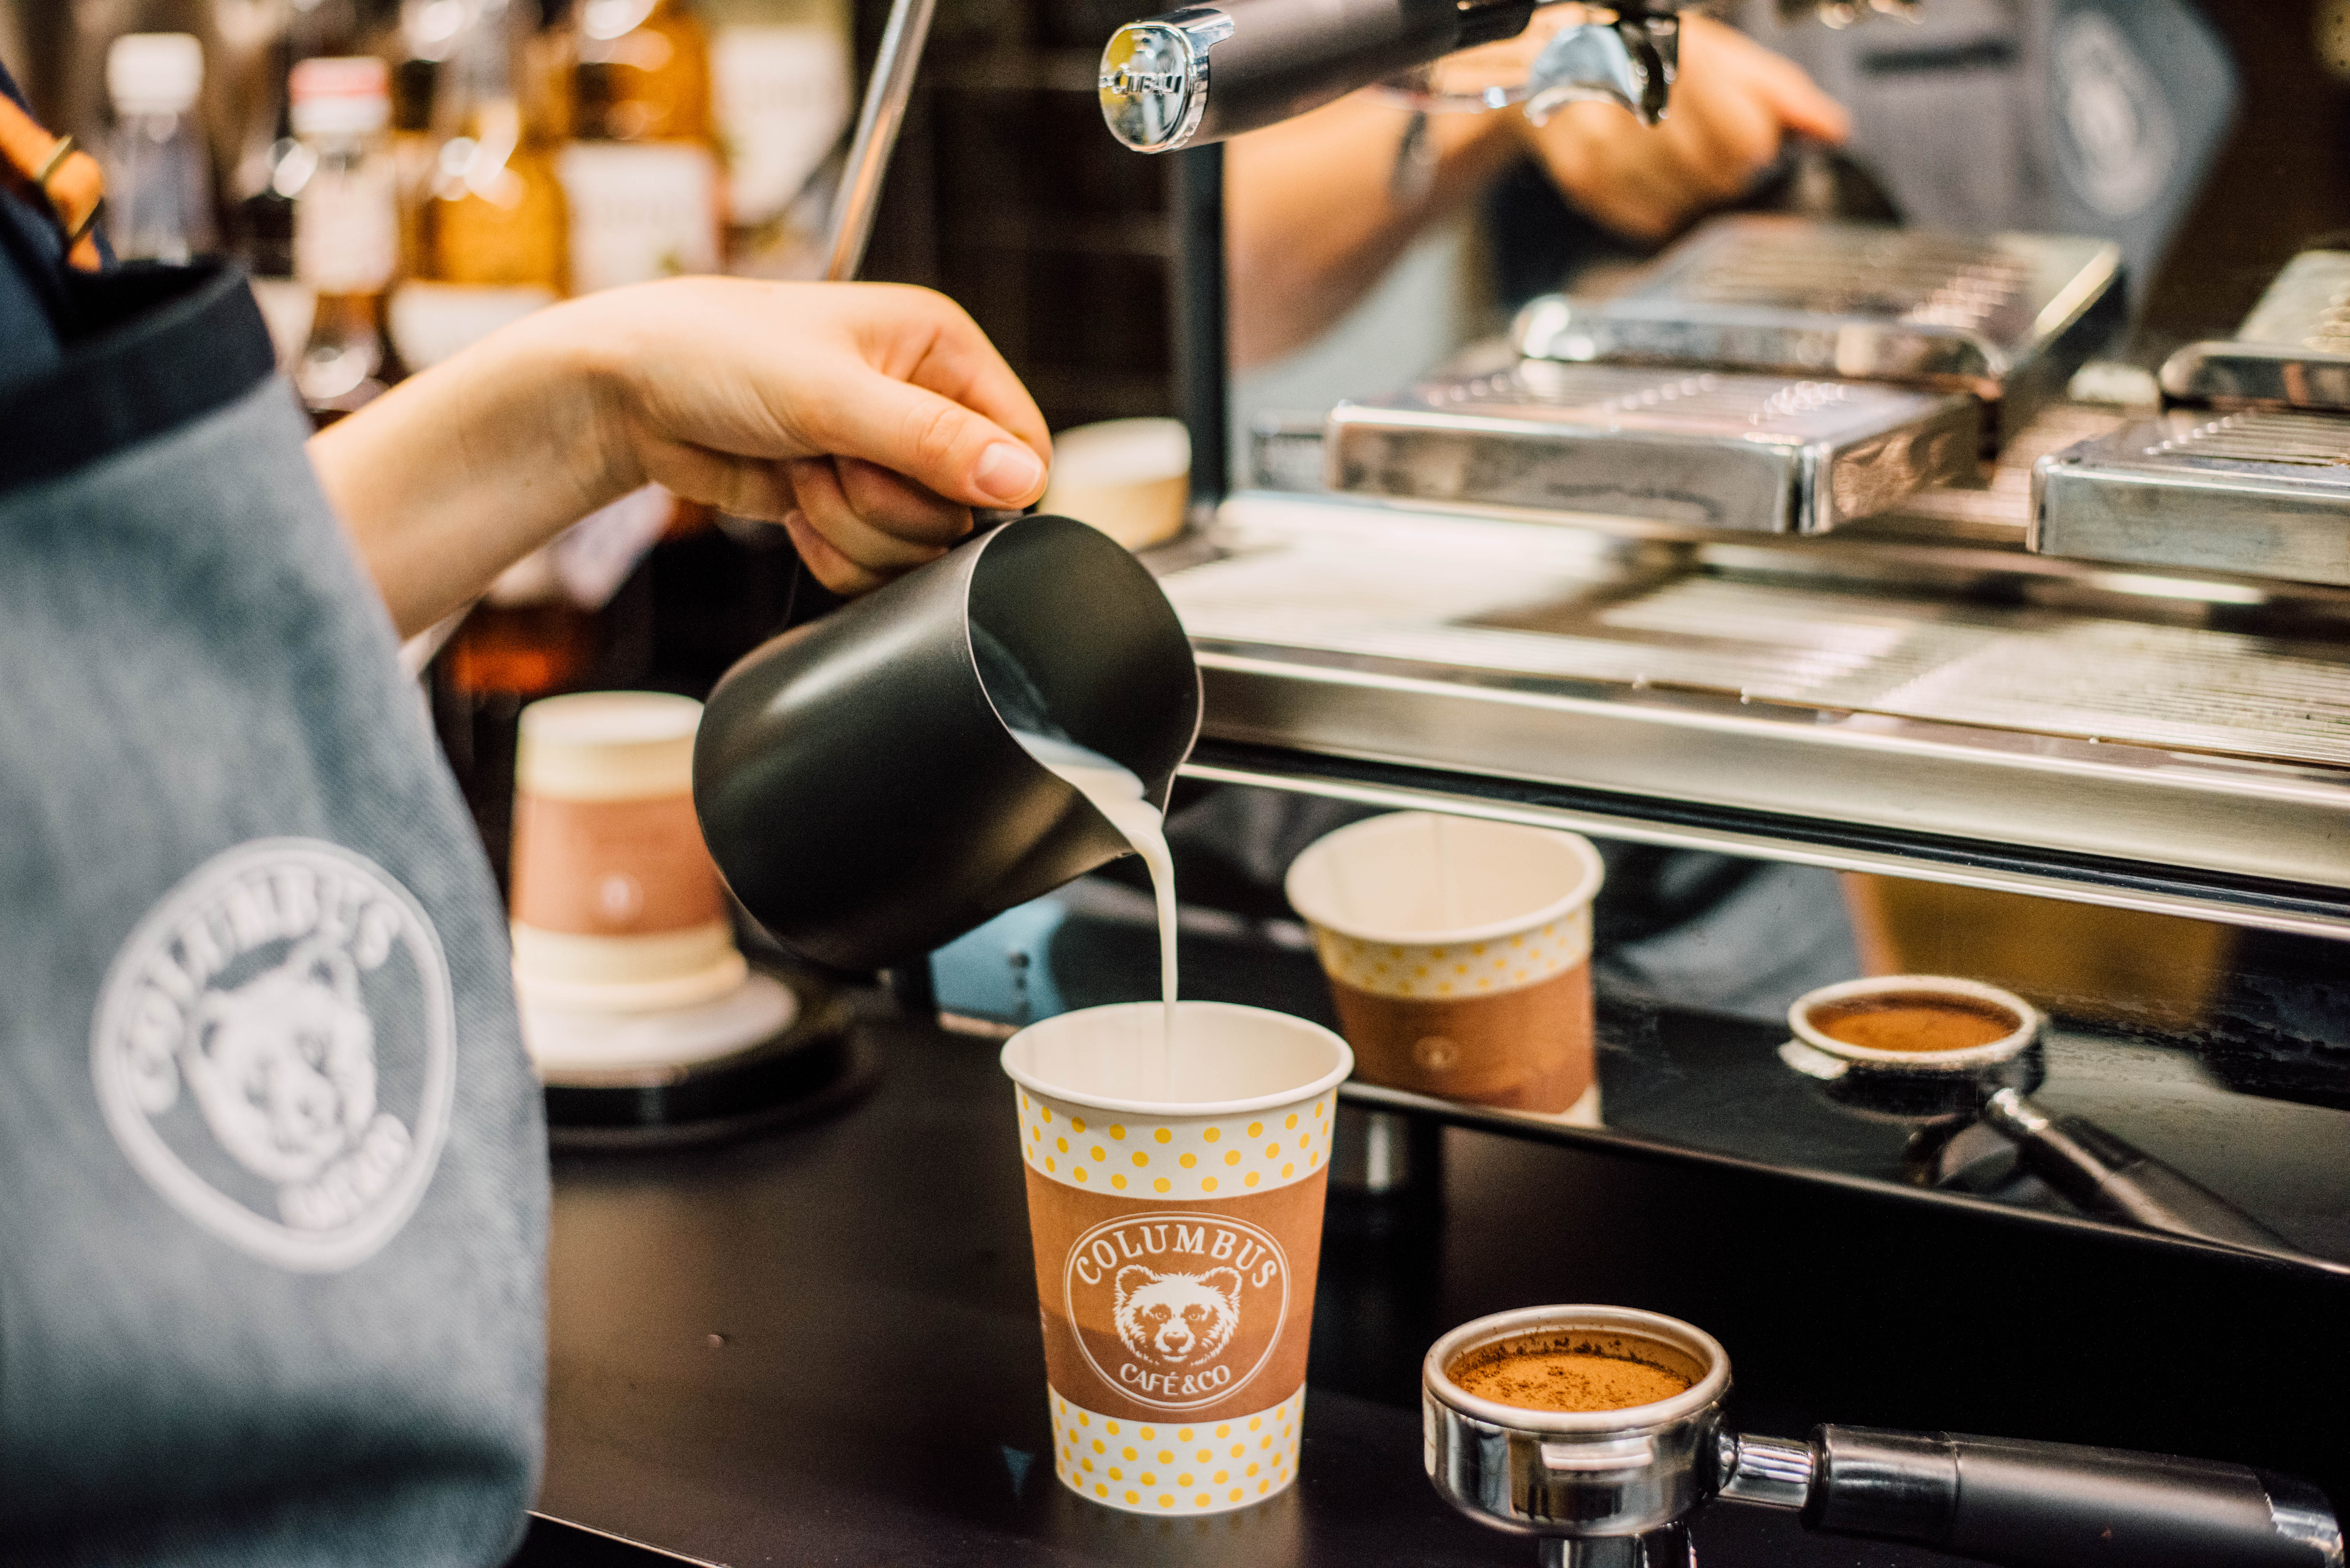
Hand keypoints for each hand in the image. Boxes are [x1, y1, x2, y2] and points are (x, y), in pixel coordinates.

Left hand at [579, 278, 1050, 594]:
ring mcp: (882, 458)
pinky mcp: (845, 503)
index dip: (980, 483)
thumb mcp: (832, 393)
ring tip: (801, 472)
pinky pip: (875, 564)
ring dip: (853, 526)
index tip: (913, 475)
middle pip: (966, 511)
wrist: (625, 392)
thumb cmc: (716, 353)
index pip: (1021, 444)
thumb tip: (1023, 479)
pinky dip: (832, 550)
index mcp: (941, 348)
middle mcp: (922, 401)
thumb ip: (933, 441)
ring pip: (918, 546)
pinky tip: (791, 508)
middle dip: (889, 504)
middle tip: (829, 460)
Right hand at [1513, 14, 1849, 241]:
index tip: (1745, 127)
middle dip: (1725, 165)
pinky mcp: (1585, 182)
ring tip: (1673, 152)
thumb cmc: (1642, 53)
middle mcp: (1635, 105)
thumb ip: (1779, 92)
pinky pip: (1649, 218)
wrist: (1555, 63)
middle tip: (1706, 138)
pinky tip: (1648, 170)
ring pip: (1685, 204)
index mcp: (1676, 62)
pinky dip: (1660, 202)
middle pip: (1717, 176)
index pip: (1744, 139)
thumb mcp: (1718, 53)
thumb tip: (1828, 129)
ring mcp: (1604, 148)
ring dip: (1693, 188)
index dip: (1754, 141)